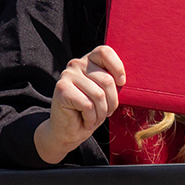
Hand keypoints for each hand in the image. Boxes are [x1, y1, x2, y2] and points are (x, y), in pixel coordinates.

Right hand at [34, 46, 125, 163]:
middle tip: (106, 112)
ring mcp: (67, 75)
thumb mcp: (105, 93)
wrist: (67, 132)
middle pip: (107, 79)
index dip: (117, 67)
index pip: (105, 52)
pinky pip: (88, 105)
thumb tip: (123, 79)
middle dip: (112, 102)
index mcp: (89, 61)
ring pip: (99, 94)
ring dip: (101, 113)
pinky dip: (91, 118)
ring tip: (95, 117)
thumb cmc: (90, 112)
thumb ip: (112, 82)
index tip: (121, 83)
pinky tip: (85, 120)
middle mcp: (76, 64)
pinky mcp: (62, 89)